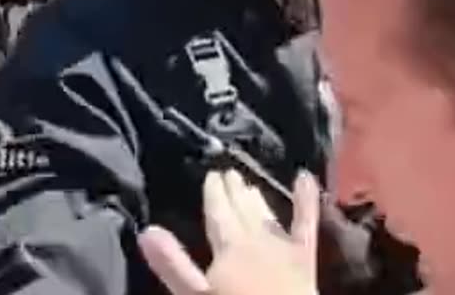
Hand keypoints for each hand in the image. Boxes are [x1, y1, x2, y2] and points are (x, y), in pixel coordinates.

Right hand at [139, 170, 321, 294]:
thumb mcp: (196, 294)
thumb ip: (173, 264)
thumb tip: (147, 231)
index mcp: (229, 247)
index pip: (218, 213)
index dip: (214, 194)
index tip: (212, 175)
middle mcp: (256, 239)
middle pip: (242, 210)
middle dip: (234, 191)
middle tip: (230, 172)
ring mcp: (283, 246)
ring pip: (267, 215)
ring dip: (258, 198)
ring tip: (251, 184)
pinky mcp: (305, 256)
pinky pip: (307, 222)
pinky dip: (307, 198)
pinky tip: (305, 177)